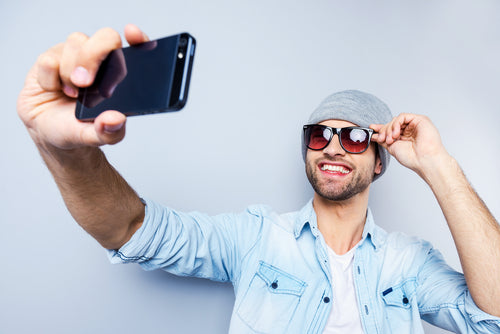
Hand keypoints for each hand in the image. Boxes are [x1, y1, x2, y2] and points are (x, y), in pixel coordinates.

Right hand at [17, 24, 148, 150]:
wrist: (50, 134)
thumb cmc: (80, 128)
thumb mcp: (98, 137)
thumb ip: (110, 131)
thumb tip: (116, 119)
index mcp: (121, 73)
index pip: (137, 47)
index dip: (138, 37)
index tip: (133, 36)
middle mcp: (101, 60)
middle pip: (106, 37)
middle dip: (95, 55)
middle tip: (85, 82)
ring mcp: (76, 56)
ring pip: (75, 43)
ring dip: (70, 70)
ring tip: (72, 94)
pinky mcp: (50, 59)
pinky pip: (49, 58)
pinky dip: (50, 78)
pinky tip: (54, 90)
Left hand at [370, 114, 450, 177]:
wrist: (424, 161)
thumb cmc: (412, 158)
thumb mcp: (392, 148)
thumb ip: (383, 140)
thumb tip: (374, 135)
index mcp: (404, 136)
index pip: (391, 128)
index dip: (381, 128)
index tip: (371, 128)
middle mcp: (410, 129)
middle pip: (392, 123)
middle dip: (384, 131)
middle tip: (382, 139)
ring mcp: (415, 124)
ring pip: (396, 120)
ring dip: (390, 129)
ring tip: (390, 140)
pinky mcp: (420, 120)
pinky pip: (403, 116)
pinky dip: (396, 124)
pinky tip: (396, 134)